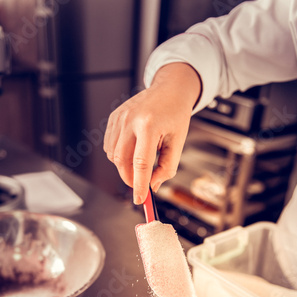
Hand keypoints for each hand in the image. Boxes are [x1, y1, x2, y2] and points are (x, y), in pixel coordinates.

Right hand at [103, 63, 200, 203]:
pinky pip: (110, 146)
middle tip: (141, 185)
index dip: (139, 185)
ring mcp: (119, 118)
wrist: (169, 90)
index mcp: (149, 125)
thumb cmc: (175, 115)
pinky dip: (118, 156)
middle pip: (122, 161)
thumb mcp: (178, 143)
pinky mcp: (114, 118)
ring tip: (140, 161)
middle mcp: (130, 120)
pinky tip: (132, 151)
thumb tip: (153, 185)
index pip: (141, 163)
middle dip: (130, 178)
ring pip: (113, 155)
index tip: (139, 199)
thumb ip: (167, 167)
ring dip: (124, 167)